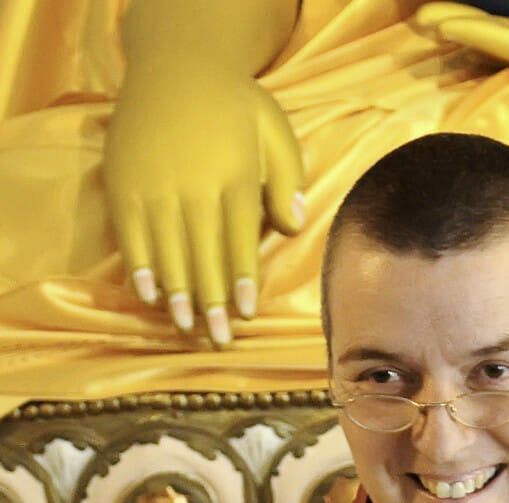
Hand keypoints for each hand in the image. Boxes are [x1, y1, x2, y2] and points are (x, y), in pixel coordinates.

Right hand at [103, 55, 303, 343]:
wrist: (177, 66)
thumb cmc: (238, 105)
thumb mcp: (276, 132)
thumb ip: (287, 180)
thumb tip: (296, 225)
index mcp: (233, 177)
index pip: (239, 241)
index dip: (242, 281)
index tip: (247, 314)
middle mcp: (192, 186)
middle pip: (203, 255)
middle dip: (212, 303)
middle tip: (220, 341)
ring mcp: (154, 186)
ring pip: (167, 251)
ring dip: (177, 294)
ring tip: (187, 329)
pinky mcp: (124, 184)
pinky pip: (131, 234)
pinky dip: (139, 266)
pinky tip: (149, 295)